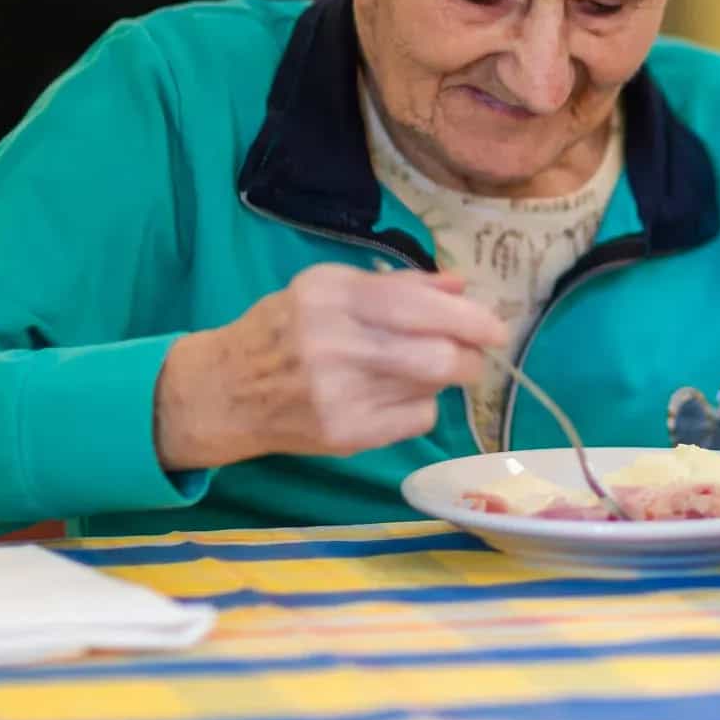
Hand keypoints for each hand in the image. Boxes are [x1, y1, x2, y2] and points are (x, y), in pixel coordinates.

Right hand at [153, 265, 509, 472]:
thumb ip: (397, 285)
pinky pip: (415, 421)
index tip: (495, 328)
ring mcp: (337, 394)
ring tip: (423, 370)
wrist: (224, 391)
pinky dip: (420, 407)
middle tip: (474, 354)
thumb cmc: (283, 331)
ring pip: (430, 389)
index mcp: (330, 296)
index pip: (417, 306)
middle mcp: (333, 343)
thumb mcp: (327, 290)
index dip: (468, 320)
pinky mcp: (343, 434)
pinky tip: (394, 397)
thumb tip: (460, 286)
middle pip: (436, 357)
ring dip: (442, 379)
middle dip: (470, 356)